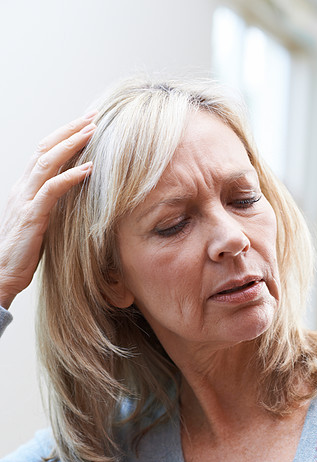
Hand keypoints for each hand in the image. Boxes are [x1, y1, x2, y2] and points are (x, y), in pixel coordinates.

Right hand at [0, 112, 96, 308]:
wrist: (1, 274)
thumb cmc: (23, 252)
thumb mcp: (41, 221)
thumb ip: (53, 205)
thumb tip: (76, 195)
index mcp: (25, 188)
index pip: (44, 152)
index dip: (64, 135)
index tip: (86, 123)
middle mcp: (22, 188)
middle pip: (45, 149)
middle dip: (69, 130)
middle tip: (92, 116)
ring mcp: (25, 201)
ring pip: (47, 162)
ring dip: (71, 144)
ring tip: (92, 131)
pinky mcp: (31, 217)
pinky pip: (51, 190)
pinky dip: (70, 177)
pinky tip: (89, 169)